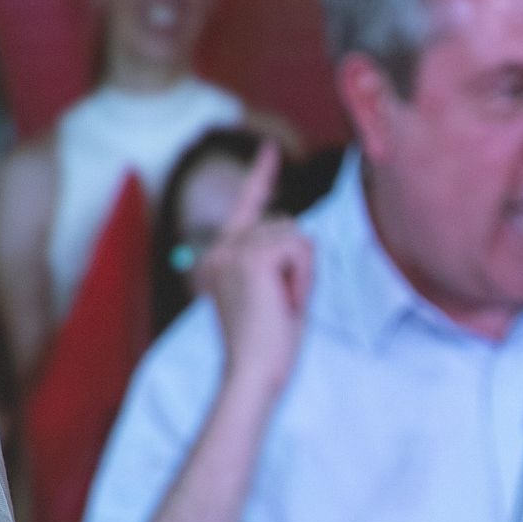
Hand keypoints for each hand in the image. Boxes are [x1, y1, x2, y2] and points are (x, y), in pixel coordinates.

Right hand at [193, 143, 313, 389]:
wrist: (251, 373)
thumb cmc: (265, 346)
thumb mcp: (266, 294)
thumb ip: (270, 262)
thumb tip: (293, 236)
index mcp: (219, 257)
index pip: (246, 205)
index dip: (261, 175)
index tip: (270, 149)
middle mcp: (220, 249)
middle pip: (285, 224)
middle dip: (298, 263)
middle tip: (283, 304)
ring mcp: (232, 250)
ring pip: (296, 236)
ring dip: (302, 272)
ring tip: (282, 305)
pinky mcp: (251, 257)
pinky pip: (300, 248)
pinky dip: (303, 277)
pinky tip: (285, 301)